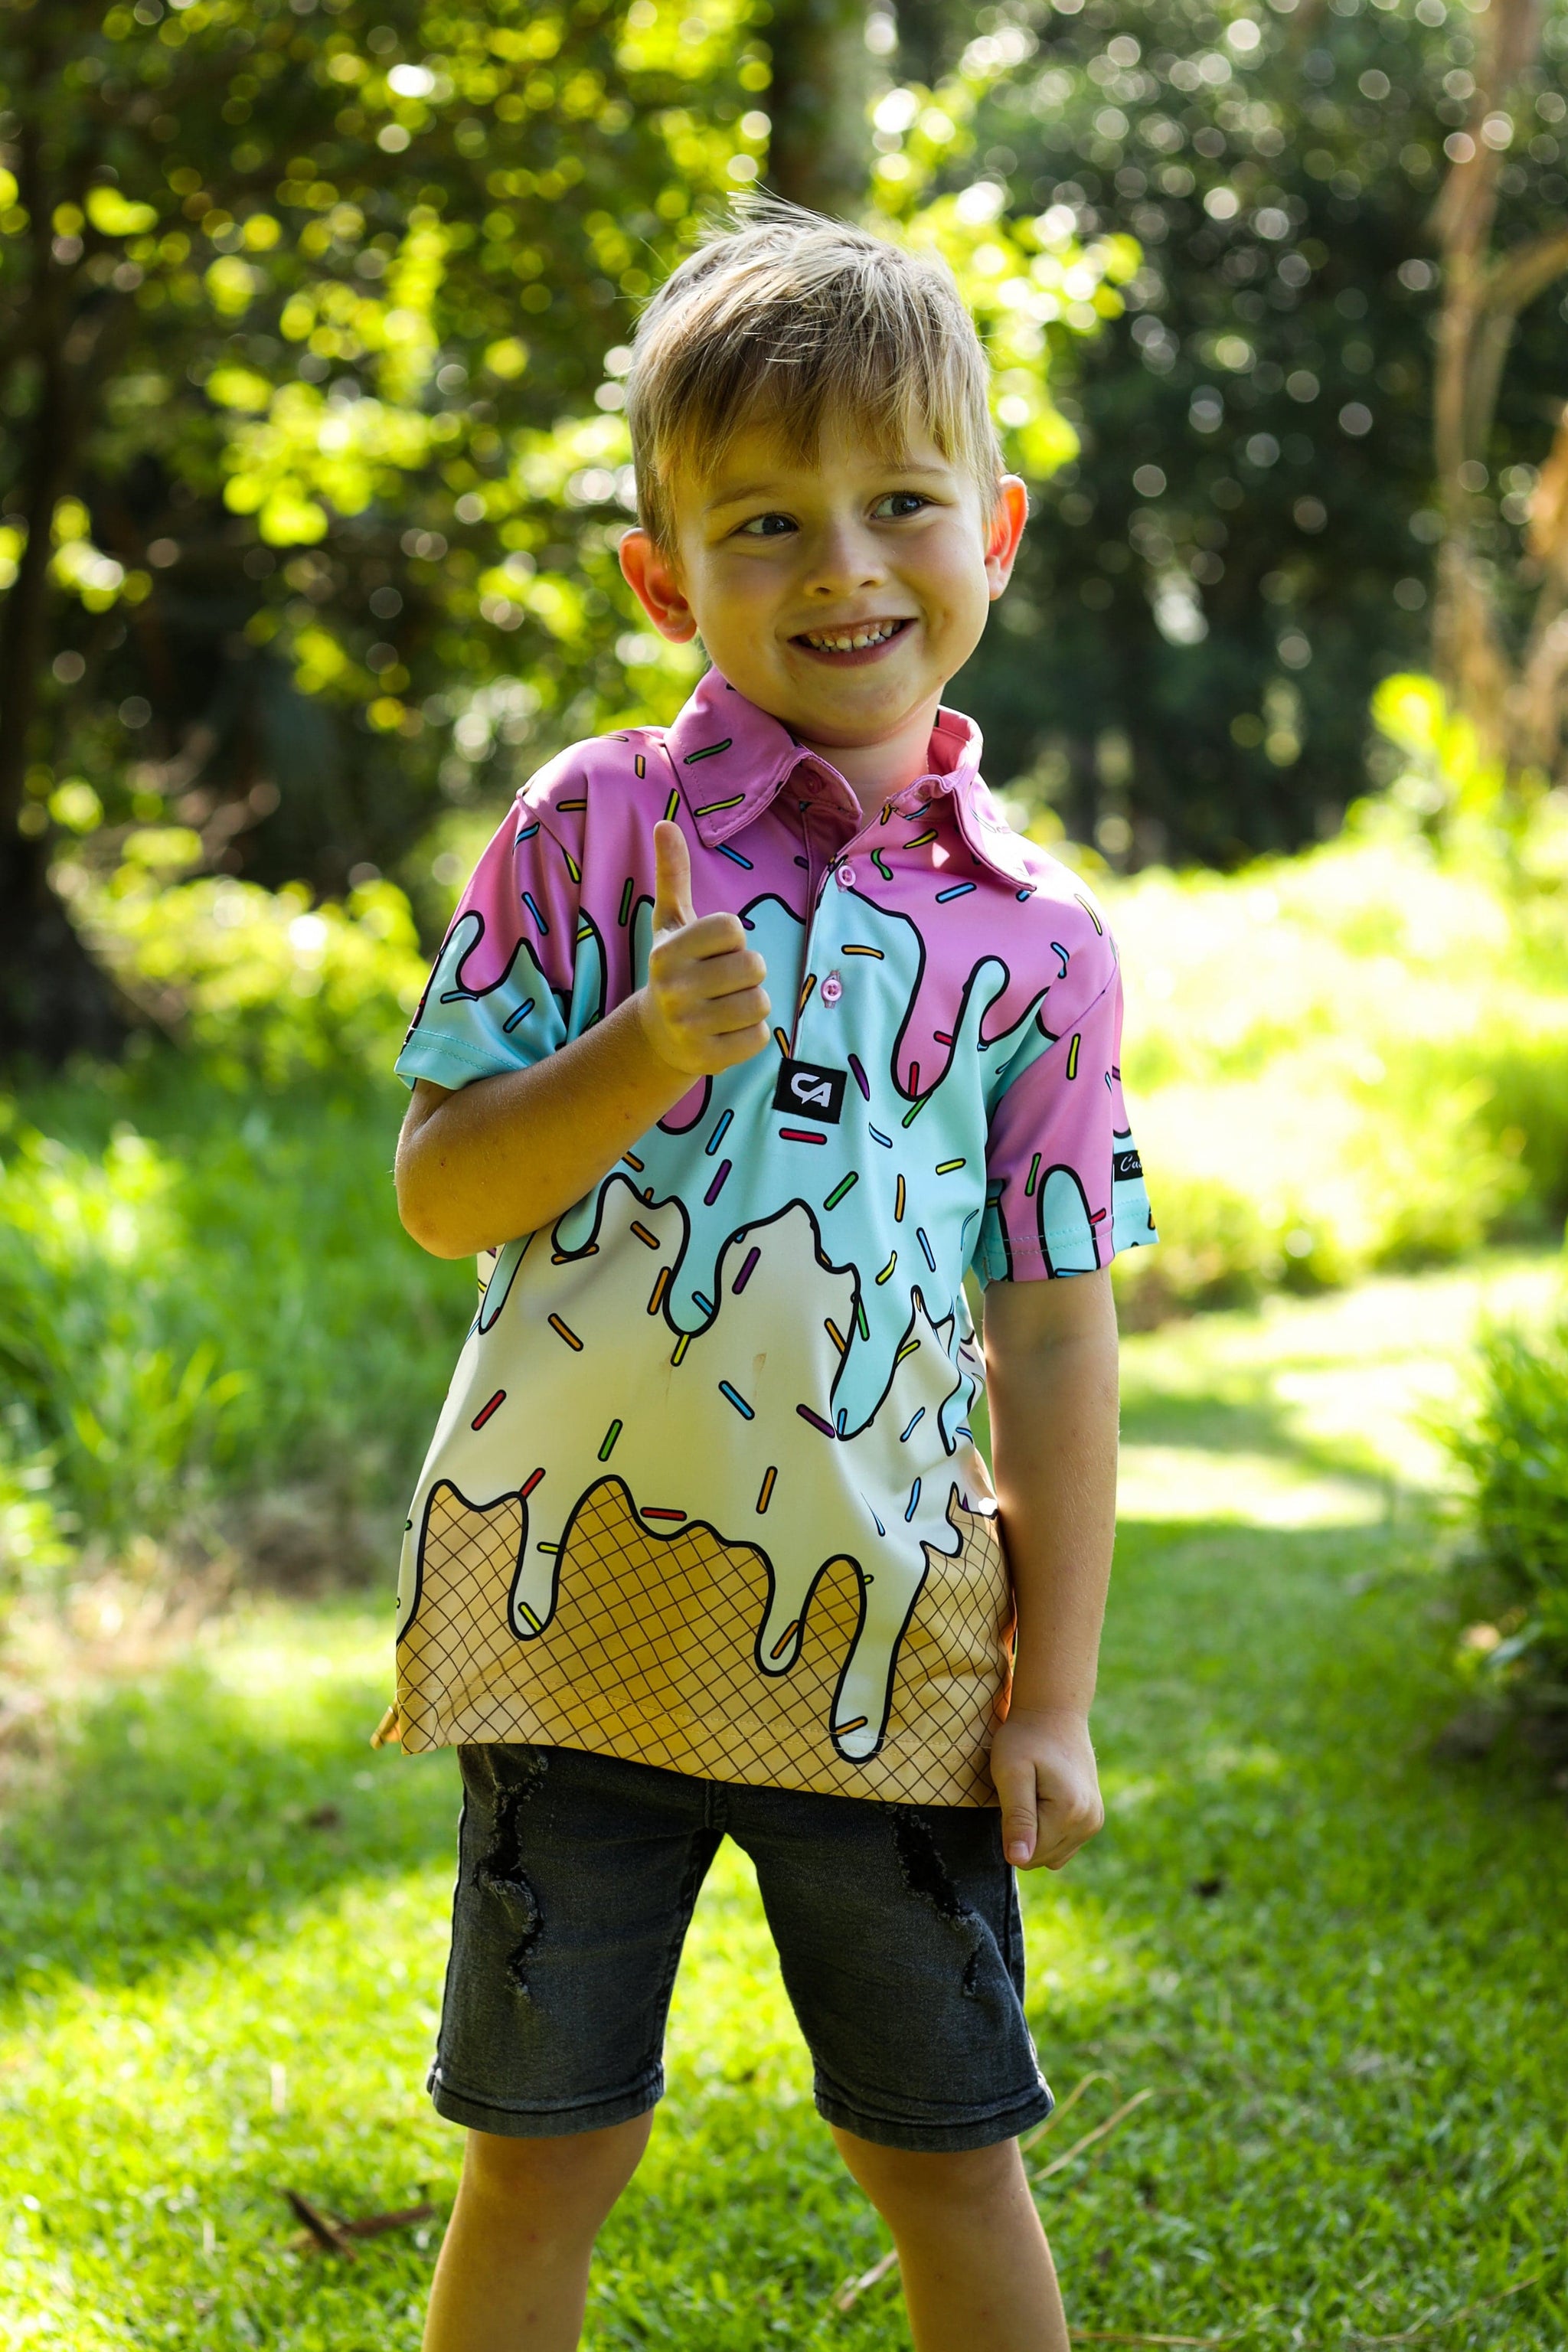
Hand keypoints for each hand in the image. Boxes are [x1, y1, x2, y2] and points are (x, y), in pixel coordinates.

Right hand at [637, 820, 771, 1076]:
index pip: (733, 928)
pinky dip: (753, 1034)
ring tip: (727, 1005)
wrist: (657, 1036)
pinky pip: (760, 1038)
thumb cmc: (676, 968)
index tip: (716, 949)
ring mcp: (689, 1027)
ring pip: (761, 1003)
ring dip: (754, 1003)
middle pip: (754, 965)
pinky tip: (728, 1031)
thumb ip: (672, 874)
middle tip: (725, 981)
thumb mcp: (671, 922)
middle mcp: (673, 989)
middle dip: (749, 971)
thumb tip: (664, 823)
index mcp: (667, 951)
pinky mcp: (708, 1059)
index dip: (734, 937)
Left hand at [990, 1706, 1103, 1870]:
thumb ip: (1017, 1819)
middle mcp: (1089, 1822)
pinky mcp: (1094, 1817)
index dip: (1010, 1831)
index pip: (1028, 1855)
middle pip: (1042, 1858)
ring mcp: (1095, 1821)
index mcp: (1069, 1813)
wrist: (1054, 1712)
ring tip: (1033, 1795)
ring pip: (1053, 1855)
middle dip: (1024, 1833)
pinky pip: (1065, 1845)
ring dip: (1037, 1833)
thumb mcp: (1011, 1773)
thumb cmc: (1025, 1738)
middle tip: (1022, 1793)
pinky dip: (1049, 1831)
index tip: (1012, 1797)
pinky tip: (1044, 1801)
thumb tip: (1018, 1860)